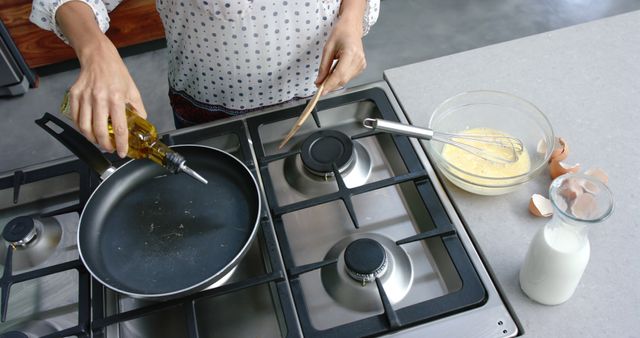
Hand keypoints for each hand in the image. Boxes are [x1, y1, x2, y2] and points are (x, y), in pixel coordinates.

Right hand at [67, 38, 145, 157]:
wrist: (99, 58)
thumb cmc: (117, 74)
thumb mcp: (133, 91)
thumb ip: (138, 110)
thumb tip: (140, 126)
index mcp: (116, 98)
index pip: (119, 127)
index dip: (121, 144)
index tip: (122, 152)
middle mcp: (99, 98)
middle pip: (99, 131)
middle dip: (105, 145)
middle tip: (110, 148)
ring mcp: (84, 97)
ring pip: (84, 127)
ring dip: (92, 139)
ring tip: (100, 141)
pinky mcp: (73, 95)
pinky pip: (76, 118)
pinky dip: (82, 128)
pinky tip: (89, 130)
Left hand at [315, 12, 366, 94]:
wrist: (351, 27)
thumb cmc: (340, 33)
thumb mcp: (327, 49)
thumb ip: (323, 67)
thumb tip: (319, 81)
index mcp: (351, 52)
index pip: (339, 74)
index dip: (330, 85)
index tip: (321, 91)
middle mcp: (359, 59)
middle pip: (343, 79)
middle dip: (330, 85)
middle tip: (319, 85)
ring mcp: (362, 63)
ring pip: (346, 80)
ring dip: (334, 82)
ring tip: (326, 76)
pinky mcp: (362, 66)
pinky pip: (349, 77)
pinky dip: (340, 78)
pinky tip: (335, 72)